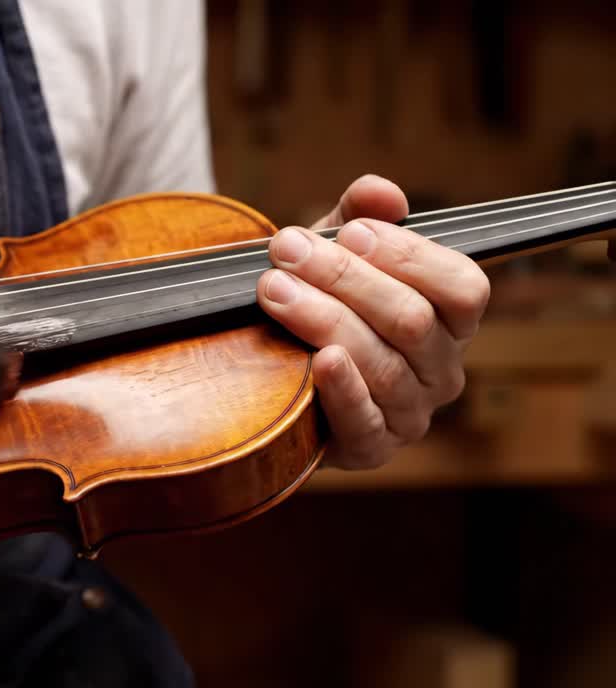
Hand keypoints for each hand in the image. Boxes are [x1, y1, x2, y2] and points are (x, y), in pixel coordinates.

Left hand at [256, 175, 489, 469]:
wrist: (275, 380)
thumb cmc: (318, 306)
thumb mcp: (336, 257)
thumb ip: (358, 219)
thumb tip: (380, 192)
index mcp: (450, 322)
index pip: (461, 287)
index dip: (407, 255)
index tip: (348, 232)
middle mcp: (441, 371)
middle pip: (412, 319)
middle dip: (345, 278)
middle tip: (287, 251)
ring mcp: (410, 413)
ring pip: (382, 362)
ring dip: (324, 319)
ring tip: (273, 289)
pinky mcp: (369, 447)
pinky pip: (364, 420)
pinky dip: (342, 388)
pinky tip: (317, 359)